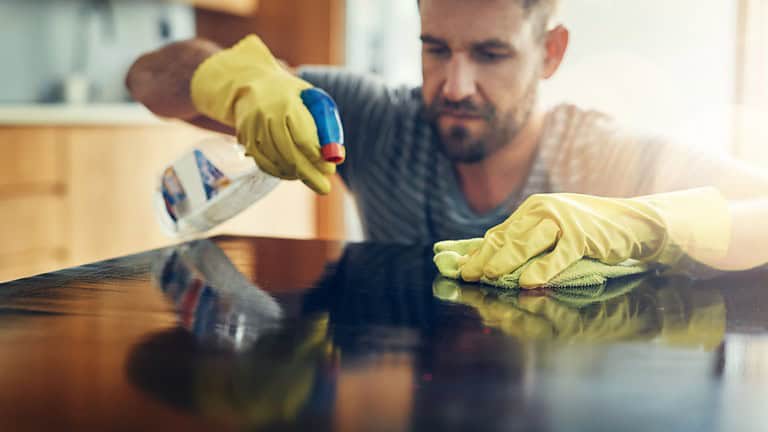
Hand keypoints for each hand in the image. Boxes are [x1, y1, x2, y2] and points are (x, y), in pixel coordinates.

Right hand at [191, 35, 336, 193]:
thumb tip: (336, 156)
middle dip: (310, 175)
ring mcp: (253, 130)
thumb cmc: (289, 93)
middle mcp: (267, 117)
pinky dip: (280, 173)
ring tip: (312, 179)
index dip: (318, 158)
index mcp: (287, 104)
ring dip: (297, 175)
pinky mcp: (244, 140)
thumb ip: (325, 125)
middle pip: (290, 155)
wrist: (247, 84)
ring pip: (277, 163)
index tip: (330, 169)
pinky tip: (293, 174)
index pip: (304, 139)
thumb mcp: (311, 99)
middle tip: (324, 188)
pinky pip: (264, 164)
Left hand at [435, 188, 729, 288]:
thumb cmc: (588, 231)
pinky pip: (556, 256)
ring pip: (525, 244)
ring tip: (487, 278)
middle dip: (483, 259)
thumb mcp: (552, 230)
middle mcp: (542, 211)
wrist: (632, 224)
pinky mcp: (582, 236)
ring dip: (503, 264)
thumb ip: (524, 241)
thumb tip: (488, 259)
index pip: (497, 233)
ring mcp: (562, 221)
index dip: (475, 251)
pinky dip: (541, 271)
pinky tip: (528, 283)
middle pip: (505, 238)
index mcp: (532, 210)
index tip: (455, 265)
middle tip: (467, 275)